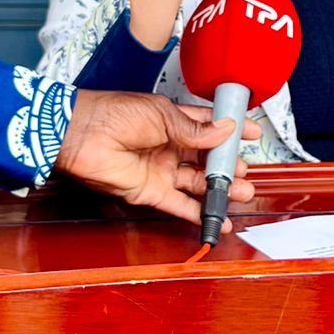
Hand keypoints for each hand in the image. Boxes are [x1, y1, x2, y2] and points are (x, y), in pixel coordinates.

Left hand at [53, 90, 261, 227]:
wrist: (81, 134)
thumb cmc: (112, 114)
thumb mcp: (161, 115)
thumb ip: (194, 129)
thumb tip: (225, 130)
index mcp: (172, 121)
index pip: (209, 126)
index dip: (231, 130)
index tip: (252, 134)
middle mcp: (169, 146)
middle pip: (207, 159)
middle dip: (229, 166)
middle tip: (244, 171)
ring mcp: (161, 170)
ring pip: (198, 184)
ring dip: (221, 190)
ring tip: (241, 193)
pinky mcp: (151, 192)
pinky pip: (180, 205)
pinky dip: (200, 213)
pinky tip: (217, 218)